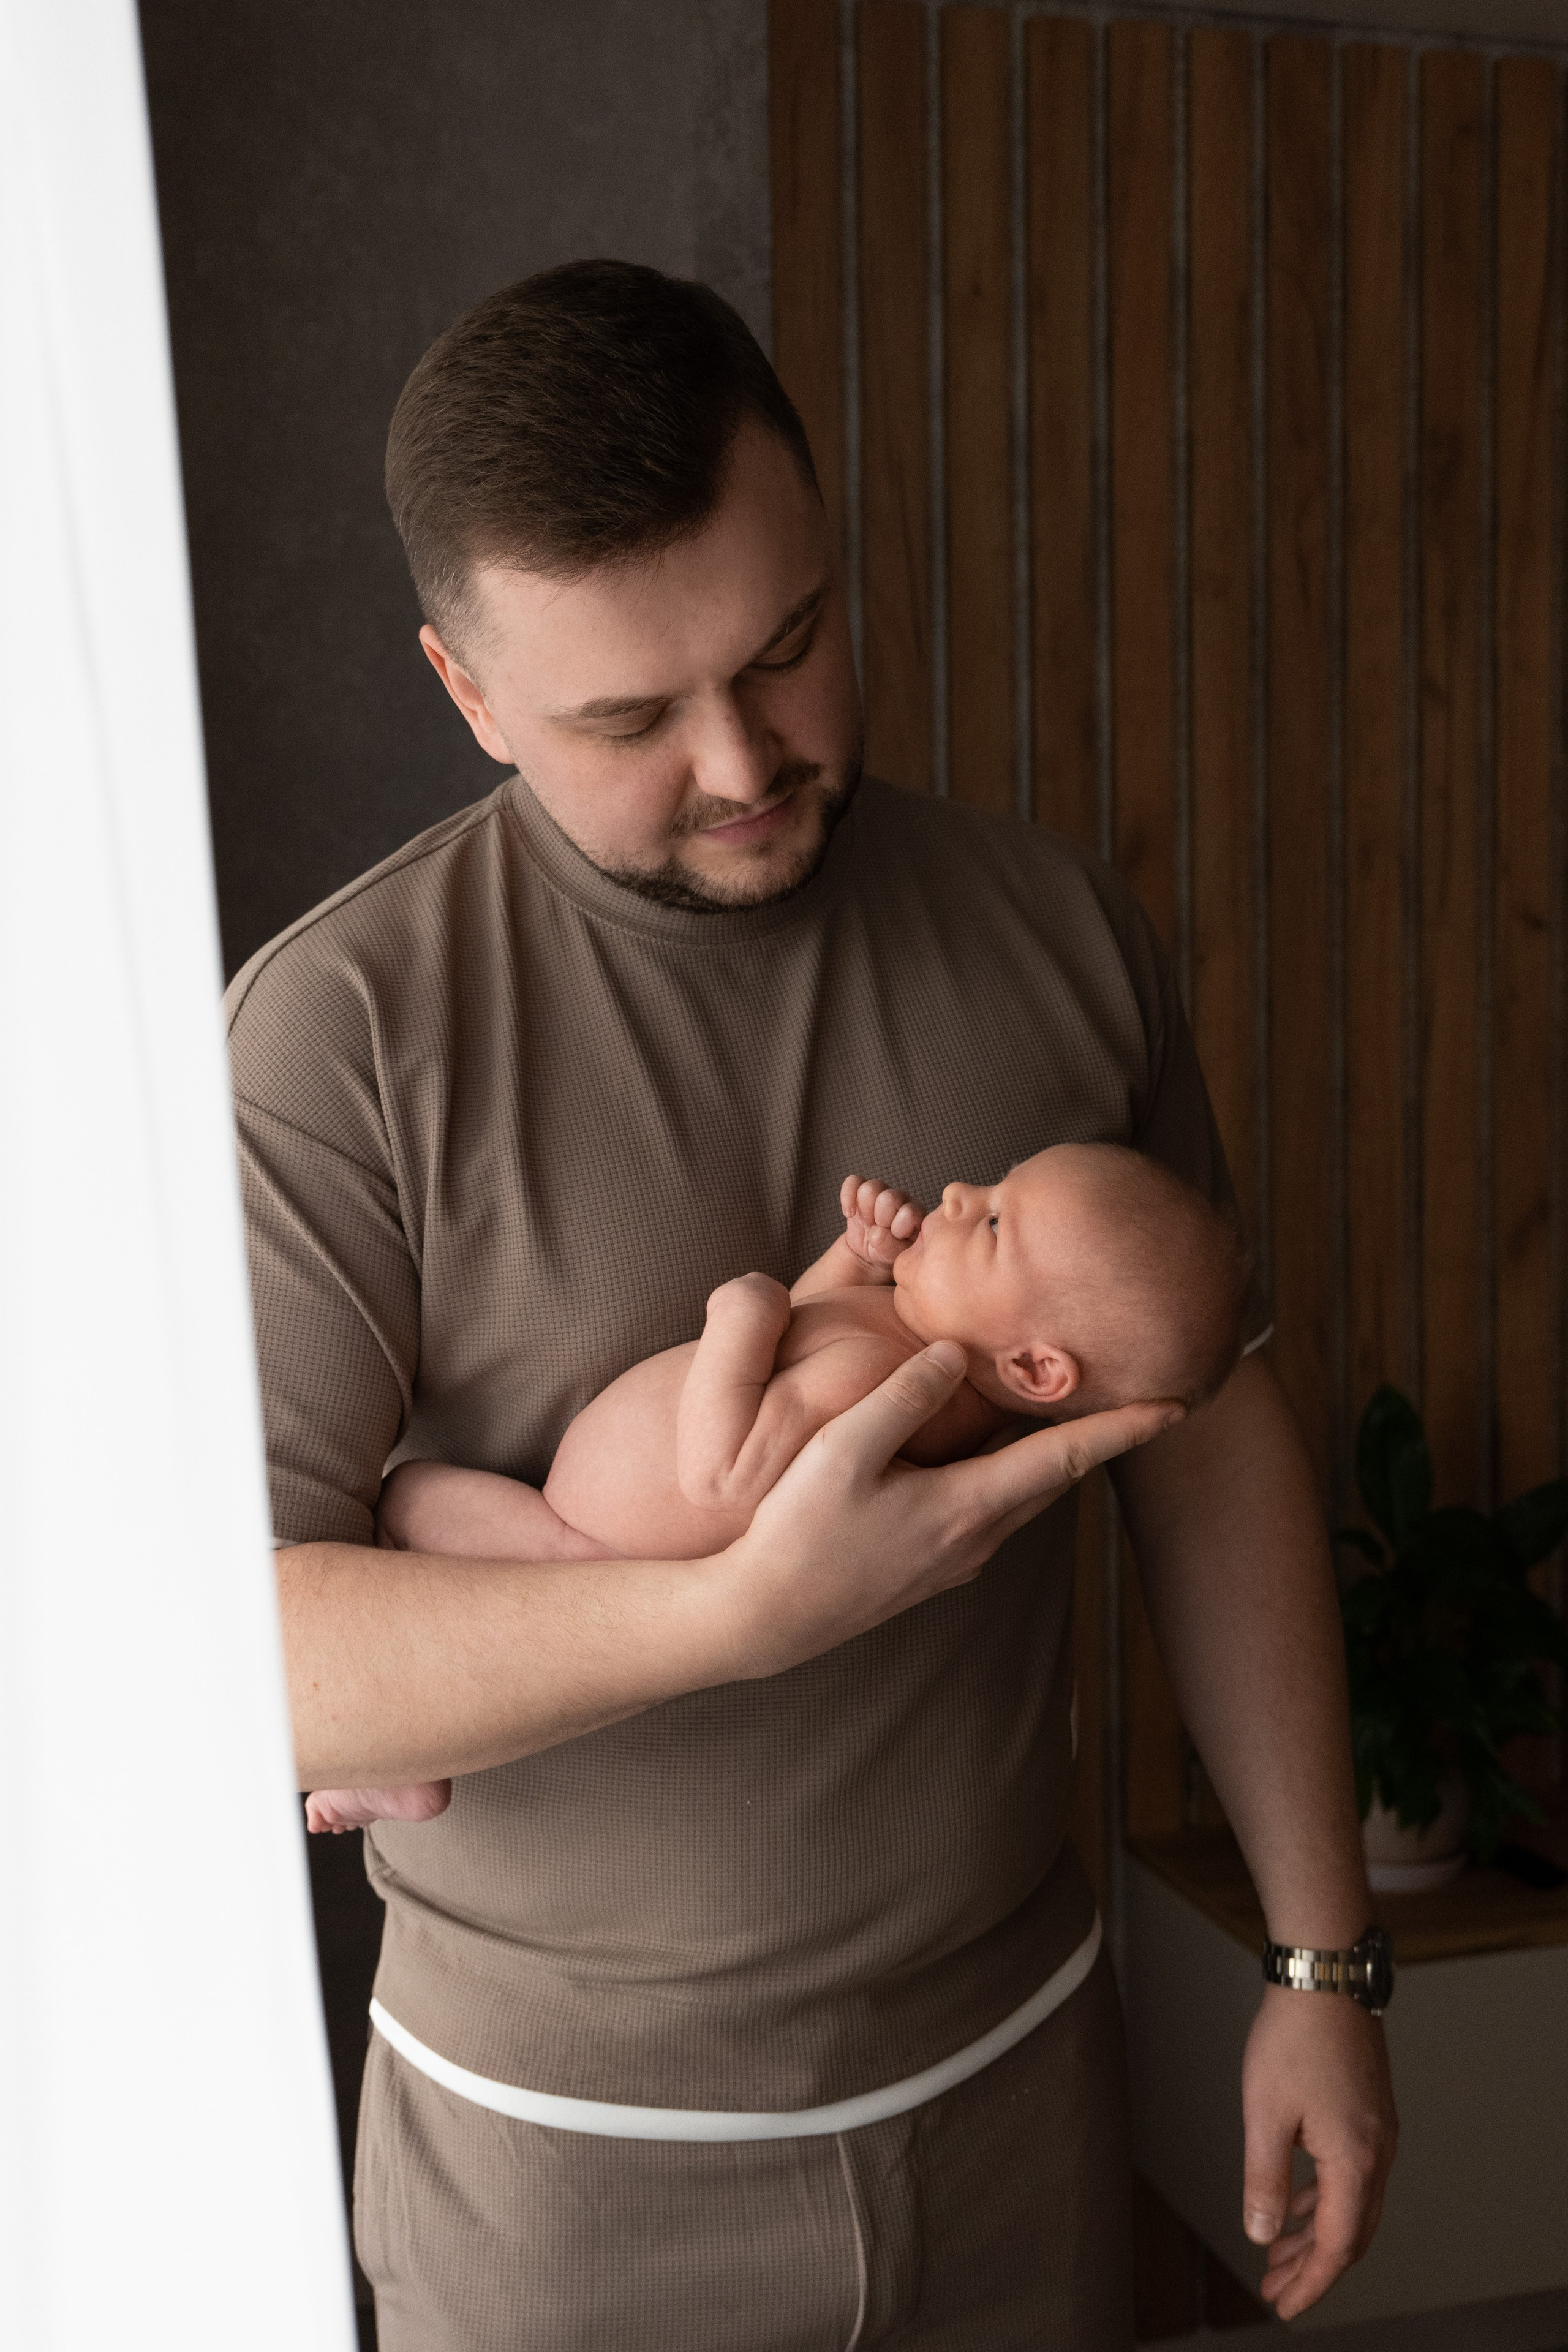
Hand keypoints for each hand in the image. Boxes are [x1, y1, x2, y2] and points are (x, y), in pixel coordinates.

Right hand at [721, 1339, 1184, 1676]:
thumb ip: (905, 1395)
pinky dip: (1010, 1472)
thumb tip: (958, 1351)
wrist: (762, 1618)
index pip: (1066, 1458)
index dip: (1124, 1428)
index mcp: (967, 1507)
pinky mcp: (930, 1567)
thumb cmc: (796, 1534)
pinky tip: (991, 1449)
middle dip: (1099, 1438)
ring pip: (1022, 1494)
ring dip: (1052, 1455)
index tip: (1179, 1404)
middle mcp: (976, 1539)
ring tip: (1069, 1410)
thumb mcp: (843, 1450)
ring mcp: (955, 1560)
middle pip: (1055, 1477)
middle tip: (1140, 1396)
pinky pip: (990, 1507)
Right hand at [840, 1173, 924, 1276]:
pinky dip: (848, 1198)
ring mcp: (882, 1190)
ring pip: (870, 1188)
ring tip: (868, 1223)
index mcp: (917, 1213)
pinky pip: (853, 1182)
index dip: (897, 1229)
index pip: (908, 1212)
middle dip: (879, 1220)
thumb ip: (891, 1247)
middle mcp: (902, 1197)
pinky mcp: (862, 1188)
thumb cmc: (888, 1253)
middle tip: (880, 1230)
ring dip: (865, 1211)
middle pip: (888, 1198)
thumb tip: (876, 1232)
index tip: (895, 1238)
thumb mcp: (894, 1256)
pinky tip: (851, 1214)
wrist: (870, 1252)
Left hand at [1241, 1985, 1397, 2317]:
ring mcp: (1378, 2130)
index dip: (1310, 2282)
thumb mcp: (1266, 2113)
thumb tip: (1261, 2233)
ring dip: (1318, 2234)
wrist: (1325, 1974)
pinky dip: (1326, 2199)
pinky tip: (1298, 2202)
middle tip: (1276, 2288)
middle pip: (1351, 2233)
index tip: (1283, 2305)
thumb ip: (1265, 2179)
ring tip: (1280, 2253)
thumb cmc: (1294, 2035)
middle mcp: (1378, 2151)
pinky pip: (1353, 2174)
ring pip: (1354, 2204)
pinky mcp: (1369, 2111)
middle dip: (1313, 2267)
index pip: (1338, 2246)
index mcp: (1355, 2160)